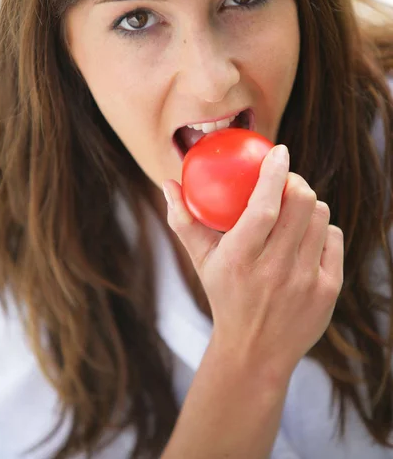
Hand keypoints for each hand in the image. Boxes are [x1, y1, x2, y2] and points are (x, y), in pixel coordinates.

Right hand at [162, 144, 343, 376]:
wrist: (256, 350)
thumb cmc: (225, 295)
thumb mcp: (200, 261)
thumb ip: (183, 220)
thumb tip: (168, 183)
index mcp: (240, 259)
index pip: (263, 207)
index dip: (274, 173)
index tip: (278, 151)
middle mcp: (276, 270)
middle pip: (301, 203)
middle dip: (296, 182)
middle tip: (286, 181)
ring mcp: (306, 281)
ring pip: (320, 216)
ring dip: (308, 204)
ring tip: (293, 211)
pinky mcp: (328, 290)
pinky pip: (332, 238)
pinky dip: (321, 230)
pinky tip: (306, 237)